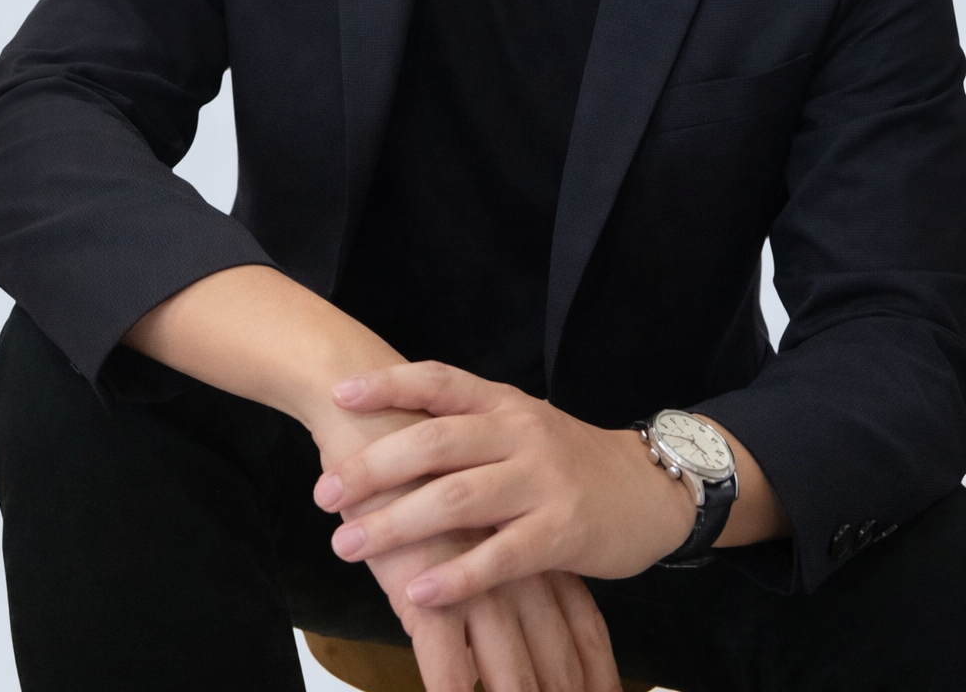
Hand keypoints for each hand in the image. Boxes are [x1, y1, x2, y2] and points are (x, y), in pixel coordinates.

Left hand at [316, 396, 621, 689]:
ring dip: (396, 524)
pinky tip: (418, 594)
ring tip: (348, 544)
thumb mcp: (520, 427)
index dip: (389, 384)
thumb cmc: (568, 460)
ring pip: (457, 498)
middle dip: (373, 466)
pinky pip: (500, 555)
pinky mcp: (563, 531)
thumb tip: (386, 438)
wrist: (650, 488)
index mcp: (503, 402)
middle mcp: (519, 432)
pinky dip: (456, 575)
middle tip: (325, 492)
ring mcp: (542, 480)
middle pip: (435, 441)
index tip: (339, 395)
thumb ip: (466, 429)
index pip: (439, 381)